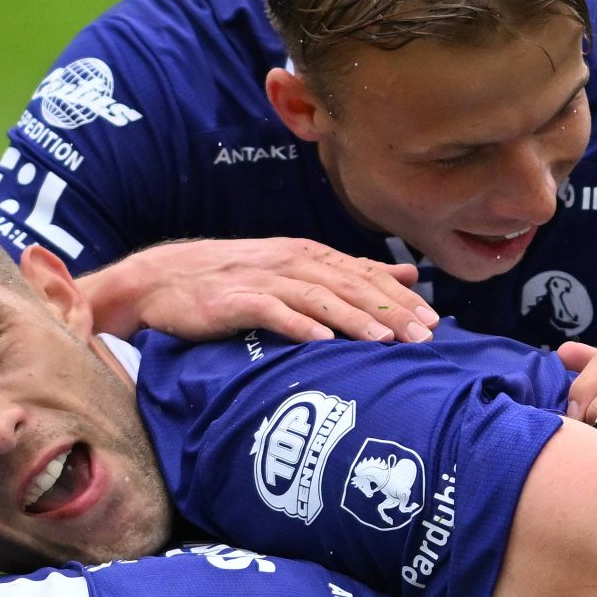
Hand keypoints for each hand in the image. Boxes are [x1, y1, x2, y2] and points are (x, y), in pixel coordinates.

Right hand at [96, 239, 438, 343]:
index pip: (365, 274)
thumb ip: (349, 273)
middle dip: (389, 311)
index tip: (435, 323)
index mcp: (308, 254)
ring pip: (317, 298)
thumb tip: (406, 273)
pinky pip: (270, 312)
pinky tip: (321, 342)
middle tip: (423, 338)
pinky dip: (297, 325)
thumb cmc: (231, 280)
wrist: (161, 280)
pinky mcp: (232, 300)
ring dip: (353, 319)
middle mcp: (290, 261)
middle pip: (349, 285)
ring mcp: (261, 279)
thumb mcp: (294, 269)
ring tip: (384, 342)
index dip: (401, 298)